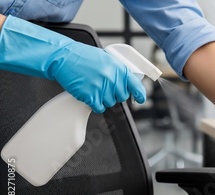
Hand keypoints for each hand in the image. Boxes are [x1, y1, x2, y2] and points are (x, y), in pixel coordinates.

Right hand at [0, 16, 144, 112]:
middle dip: (114, 94)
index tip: (140, 99)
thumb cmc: (84, 57)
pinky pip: (99, 107)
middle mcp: (112, 79)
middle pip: (121, 97)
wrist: (64, 57)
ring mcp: (102, 88)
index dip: (140, 94)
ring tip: (94, 86)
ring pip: (110, 103)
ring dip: (103, 98)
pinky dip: (95, 104)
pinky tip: (89, 94)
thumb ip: (119, 70)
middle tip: (104, 86)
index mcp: (119, 68)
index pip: (135, 85)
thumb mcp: (107, 59)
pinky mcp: (91, 96)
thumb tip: (128, 81)